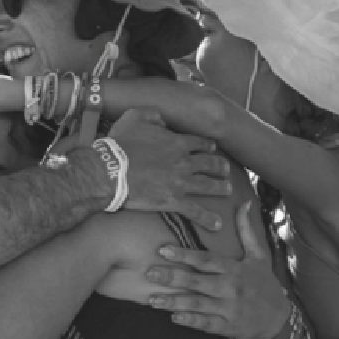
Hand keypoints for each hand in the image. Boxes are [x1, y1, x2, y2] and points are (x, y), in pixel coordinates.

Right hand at [108, 109, 230, 229]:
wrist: (110, 170)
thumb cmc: (121, 144)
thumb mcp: (134, 117)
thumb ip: (151, 114)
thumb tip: (162, 119)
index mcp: (177, 142)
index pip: (200, 143)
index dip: (208, 145)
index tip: (212, 148)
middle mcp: (184, 162)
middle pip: (210, 164)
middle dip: (220, 167)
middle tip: (225, 170)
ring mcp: (181, 182)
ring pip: (209, 186)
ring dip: (221, 188)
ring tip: (228, 190)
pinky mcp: (174, 200)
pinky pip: (195, 211)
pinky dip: (208, 218)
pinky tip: (217, 224)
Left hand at [143, 200, 289, 338]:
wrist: (281, 319)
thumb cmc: (265, 284)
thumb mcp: (258, 255)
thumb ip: (246, 230)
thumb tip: (244, 202)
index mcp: (234, 269)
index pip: (206, 260)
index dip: (184, 255)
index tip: (163, 250)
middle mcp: (230, 288)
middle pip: (197, 281)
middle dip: (172, 278)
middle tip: (149, 273)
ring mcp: (228, 309)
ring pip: (198, 304)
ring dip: (174, 302)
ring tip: (152, 300)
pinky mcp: (228, 326)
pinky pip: (207, 323)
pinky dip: (191, 321)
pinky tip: (174, 318)